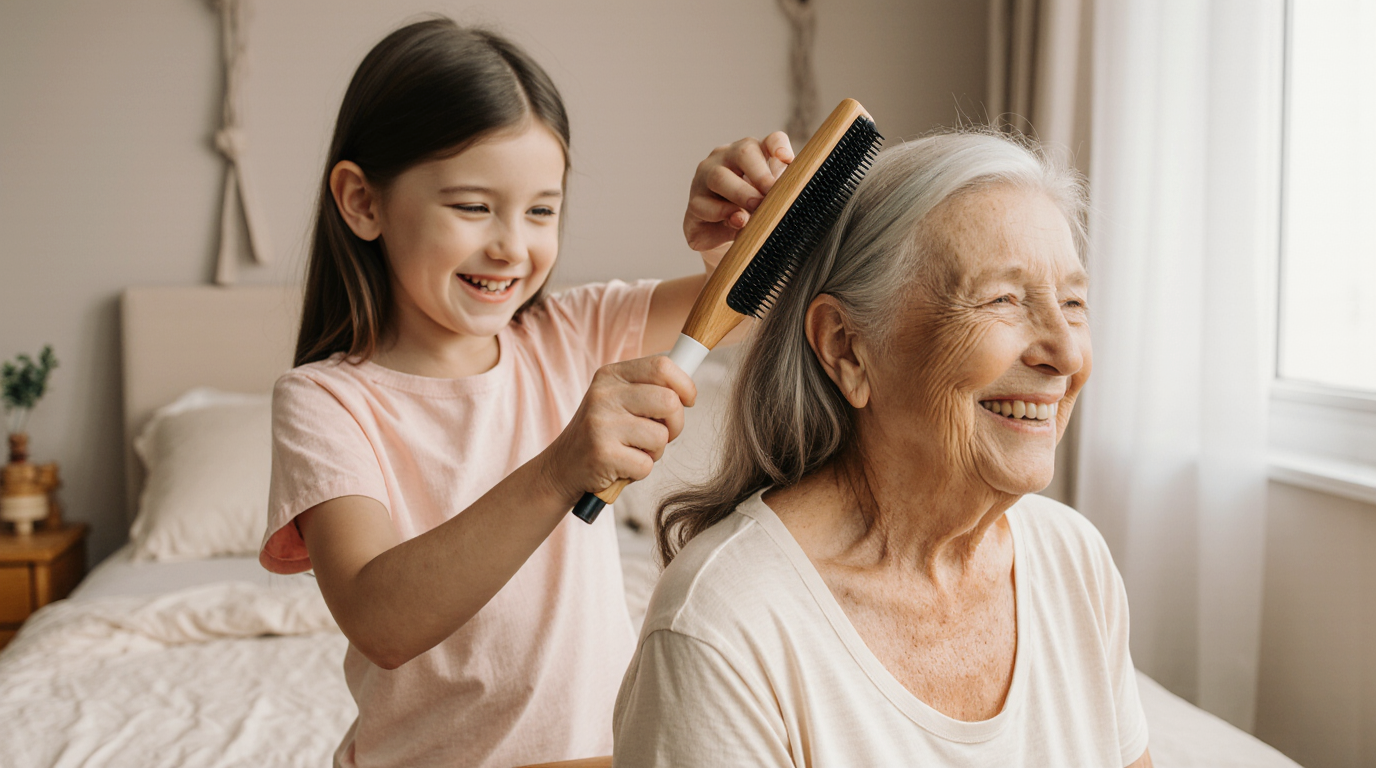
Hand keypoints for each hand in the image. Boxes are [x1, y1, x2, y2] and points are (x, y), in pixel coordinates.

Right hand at [541, 356, 697, 501]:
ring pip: (661, 437)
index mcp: (611, 375)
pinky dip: (640, 471)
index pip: (662, 366)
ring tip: (633, 451)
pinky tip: (620, 466)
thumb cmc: (603, 434)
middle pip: (669, 402)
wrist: (562, 467)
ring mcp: (601, 424)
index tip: (688, 401)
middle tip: (661, 434)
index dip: (685, 385)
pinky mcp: (602, 454)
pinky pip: (646, 464)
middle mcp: (604, 395)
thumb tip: (688, 389)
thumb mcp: (618, 400)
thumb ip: (649, 390)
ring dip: (655, 451)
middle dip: (676, 424)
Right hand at [685, 132, 794, 262]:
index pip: (771, 141)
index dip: (779, 147)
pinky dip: (722, 214)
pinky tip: (735, 222)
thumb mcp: (767, 204)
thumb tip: (776, 200)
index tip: (787, 159)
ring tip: (754, 208)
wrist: (721, 237)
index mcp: (753, 155)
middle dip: (760, 174)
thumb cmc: (750, 214)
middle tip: (770, 193)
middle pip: (743, 152)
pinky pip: (703, 204)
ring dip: (740, 193)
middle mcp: (727, 158)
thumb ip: (774, 197)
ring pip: (719, 177)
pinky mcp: (694, 202)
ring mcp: (705, 177)